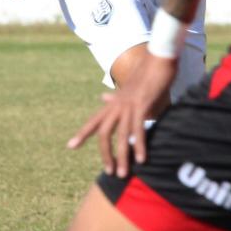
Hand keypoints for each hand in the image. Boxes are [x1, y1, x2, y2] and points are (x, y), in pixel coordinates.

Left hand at [69, 54, 175, 176]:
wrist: (160, 57)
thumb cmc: (147, 72)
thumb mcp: (129, 87)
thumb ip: (117, 97)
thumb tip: (103, 98)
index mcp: (114, 102)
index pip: (94, 120)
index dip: (82, 134)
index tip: (70, 147)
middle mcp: (117, 104)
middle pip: (103, 133)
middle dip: (104, 154)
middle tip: (109, 172)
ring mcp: (129, 104)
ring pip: (121, 135)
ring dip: (122, 156)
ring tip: (123, 173)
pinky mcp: (142, 104)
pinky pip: (138, 129)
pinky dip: (140, 145)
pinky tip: (142, 159)